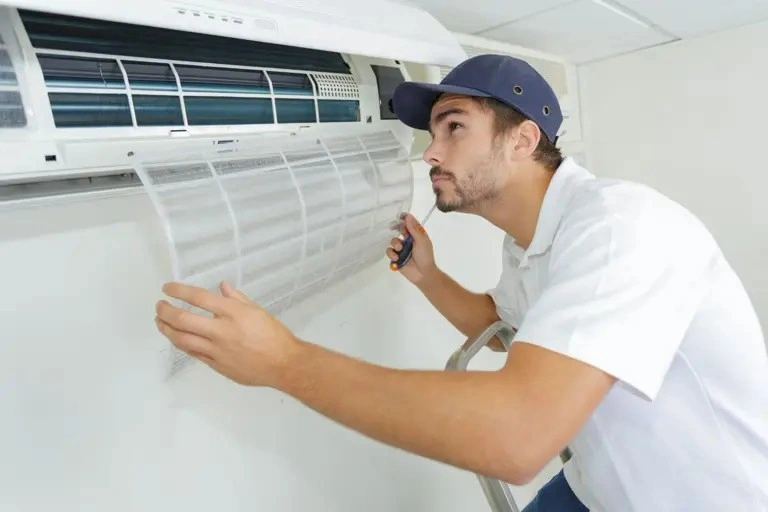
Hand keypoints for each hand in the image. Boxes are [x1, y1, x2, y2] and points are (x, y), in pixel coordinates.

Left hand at [154, 281, 301, 386]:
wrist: (283, 364)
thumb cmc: (274, 335)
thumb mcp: (257, 311)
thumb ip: (237, 298)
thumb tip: (222, 286)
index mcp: (234, 313)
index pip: (199, 298)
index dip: (179, 291)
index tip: (167, 288)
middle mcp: (222, 331)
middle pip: (183, 319)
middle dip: (165, 311)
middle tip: (160, 305)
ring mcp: (217, 350)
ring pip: (182, 339)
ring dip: (167, 329)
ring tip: (160, 322)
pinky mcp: (216, 365)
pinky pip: (193, 353)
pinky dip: (182, 343)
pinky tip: (177, 337)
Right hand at [386, 213, 437, 284]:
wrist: (423, 274)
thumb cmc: (425, 256)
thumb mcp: (421, 241)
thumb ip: (414, 229)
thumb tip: (407, 216)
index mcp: (417, 235)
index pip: (410, 223)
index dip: (404, 218)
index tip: (399, 216)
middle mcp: (408, 240)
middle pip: (399, 229)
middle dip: (396, 228)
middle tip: (393, 227)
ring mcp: (402, 249)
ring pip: (393, 240)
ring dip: (395, 243)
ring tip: (400, 249)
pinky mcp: (396, 257)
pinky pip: (389, 251)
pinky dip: (392, 253)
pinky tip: (397, 257)